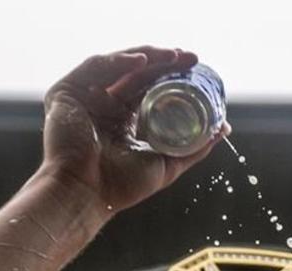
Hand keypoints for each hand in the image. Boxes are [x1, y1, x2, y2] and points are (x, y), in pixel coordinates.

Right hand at [40, 46, 226, 212]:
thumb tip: (224, 128)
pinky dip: (120, 61)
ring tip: (174, 55)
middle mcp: (104, 105)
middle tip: (190, 57)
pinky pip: (96, 67)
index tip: (196, 67)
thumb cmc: (122, 186)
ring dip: (148, 56)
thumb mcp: (169, 163)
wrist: (88, 194)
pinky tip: (142, 61)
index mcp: (124, 119)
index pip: (150, 88)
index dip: (172, 75)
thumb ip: (195, 147)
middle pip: (137, 74)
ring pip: (120, 66)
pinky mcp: (66, 92)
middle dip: (165, 62)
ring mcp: (85, 97)